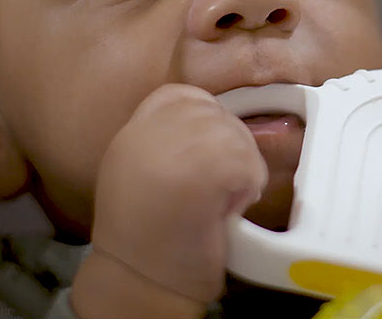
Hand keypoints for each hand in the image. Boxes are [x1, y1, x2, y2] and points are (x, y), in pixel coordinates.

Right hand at [88, 84, 267, 303]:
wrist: (139, 285)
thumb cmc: (149, 237)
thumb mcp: (141, 169)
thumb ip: (170, 138)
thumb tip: (218, 120)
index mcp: (133, 131)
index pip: (184, 96)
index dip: (206, 122)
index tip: (207, 156)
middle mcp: (147, 131)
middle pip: (216, 112)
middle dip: (230, 146)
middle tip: (217, 187)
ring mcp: (173, 148)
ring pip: (236, 135)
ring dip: (241, 169)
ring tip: (219, 201)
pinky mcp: (202, 169)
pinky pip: (248, 161)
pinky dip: (249, 186)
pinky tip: (226, 209)